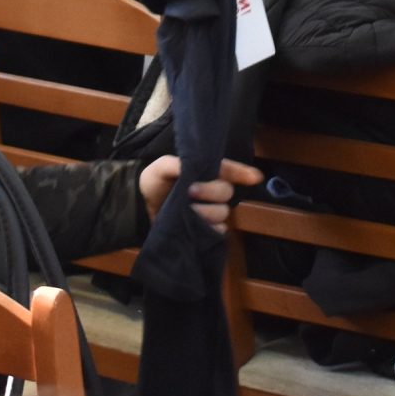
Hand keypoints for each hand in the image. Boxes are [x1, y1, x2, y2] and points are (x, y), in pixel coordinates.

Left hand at [138, 155, 263, 229]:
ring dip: (205, 211)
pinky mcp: (204, 230)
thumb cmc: (153, 182)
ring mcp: (209, 211)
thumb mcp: (161, 167)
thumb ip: (178, 164)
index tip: (255, 177)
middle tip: (189, 191)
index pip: (229, 170)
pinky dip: (210, 229)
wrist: (139, 208)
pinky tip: (197, 227)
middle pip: (226, 192)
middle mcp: (211, 191)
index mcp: (205, 173)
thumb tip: (193, 168)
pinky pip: (219, 231)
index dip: (242, 173)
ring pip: (222, 212)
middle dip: (210, 191)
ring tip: (186, 211)